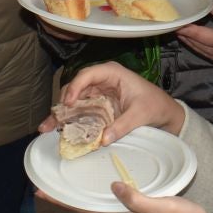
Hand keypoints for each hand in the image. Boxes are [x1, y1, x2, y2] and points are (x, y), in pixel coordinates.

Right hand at [50, 63, 182, 141]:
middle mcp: (101, 80)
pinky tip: (58, 130)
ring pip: (74, 101)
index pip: (87, 75)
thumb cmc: (155, 105)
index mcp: (112, 73)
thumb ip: (122, 125)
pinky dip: (70, 120)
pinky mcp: (98, 106)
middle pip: (75, 88)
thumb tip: (103, 139)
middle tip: (53, 121)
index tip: (68, 103)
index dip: (75, 87)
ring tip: (48, 128)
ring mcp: (98, 93)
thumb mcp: (140, 114)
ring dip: (62, 114)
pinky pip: (81, 111)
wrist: (165, 112)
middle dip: (63, 104)